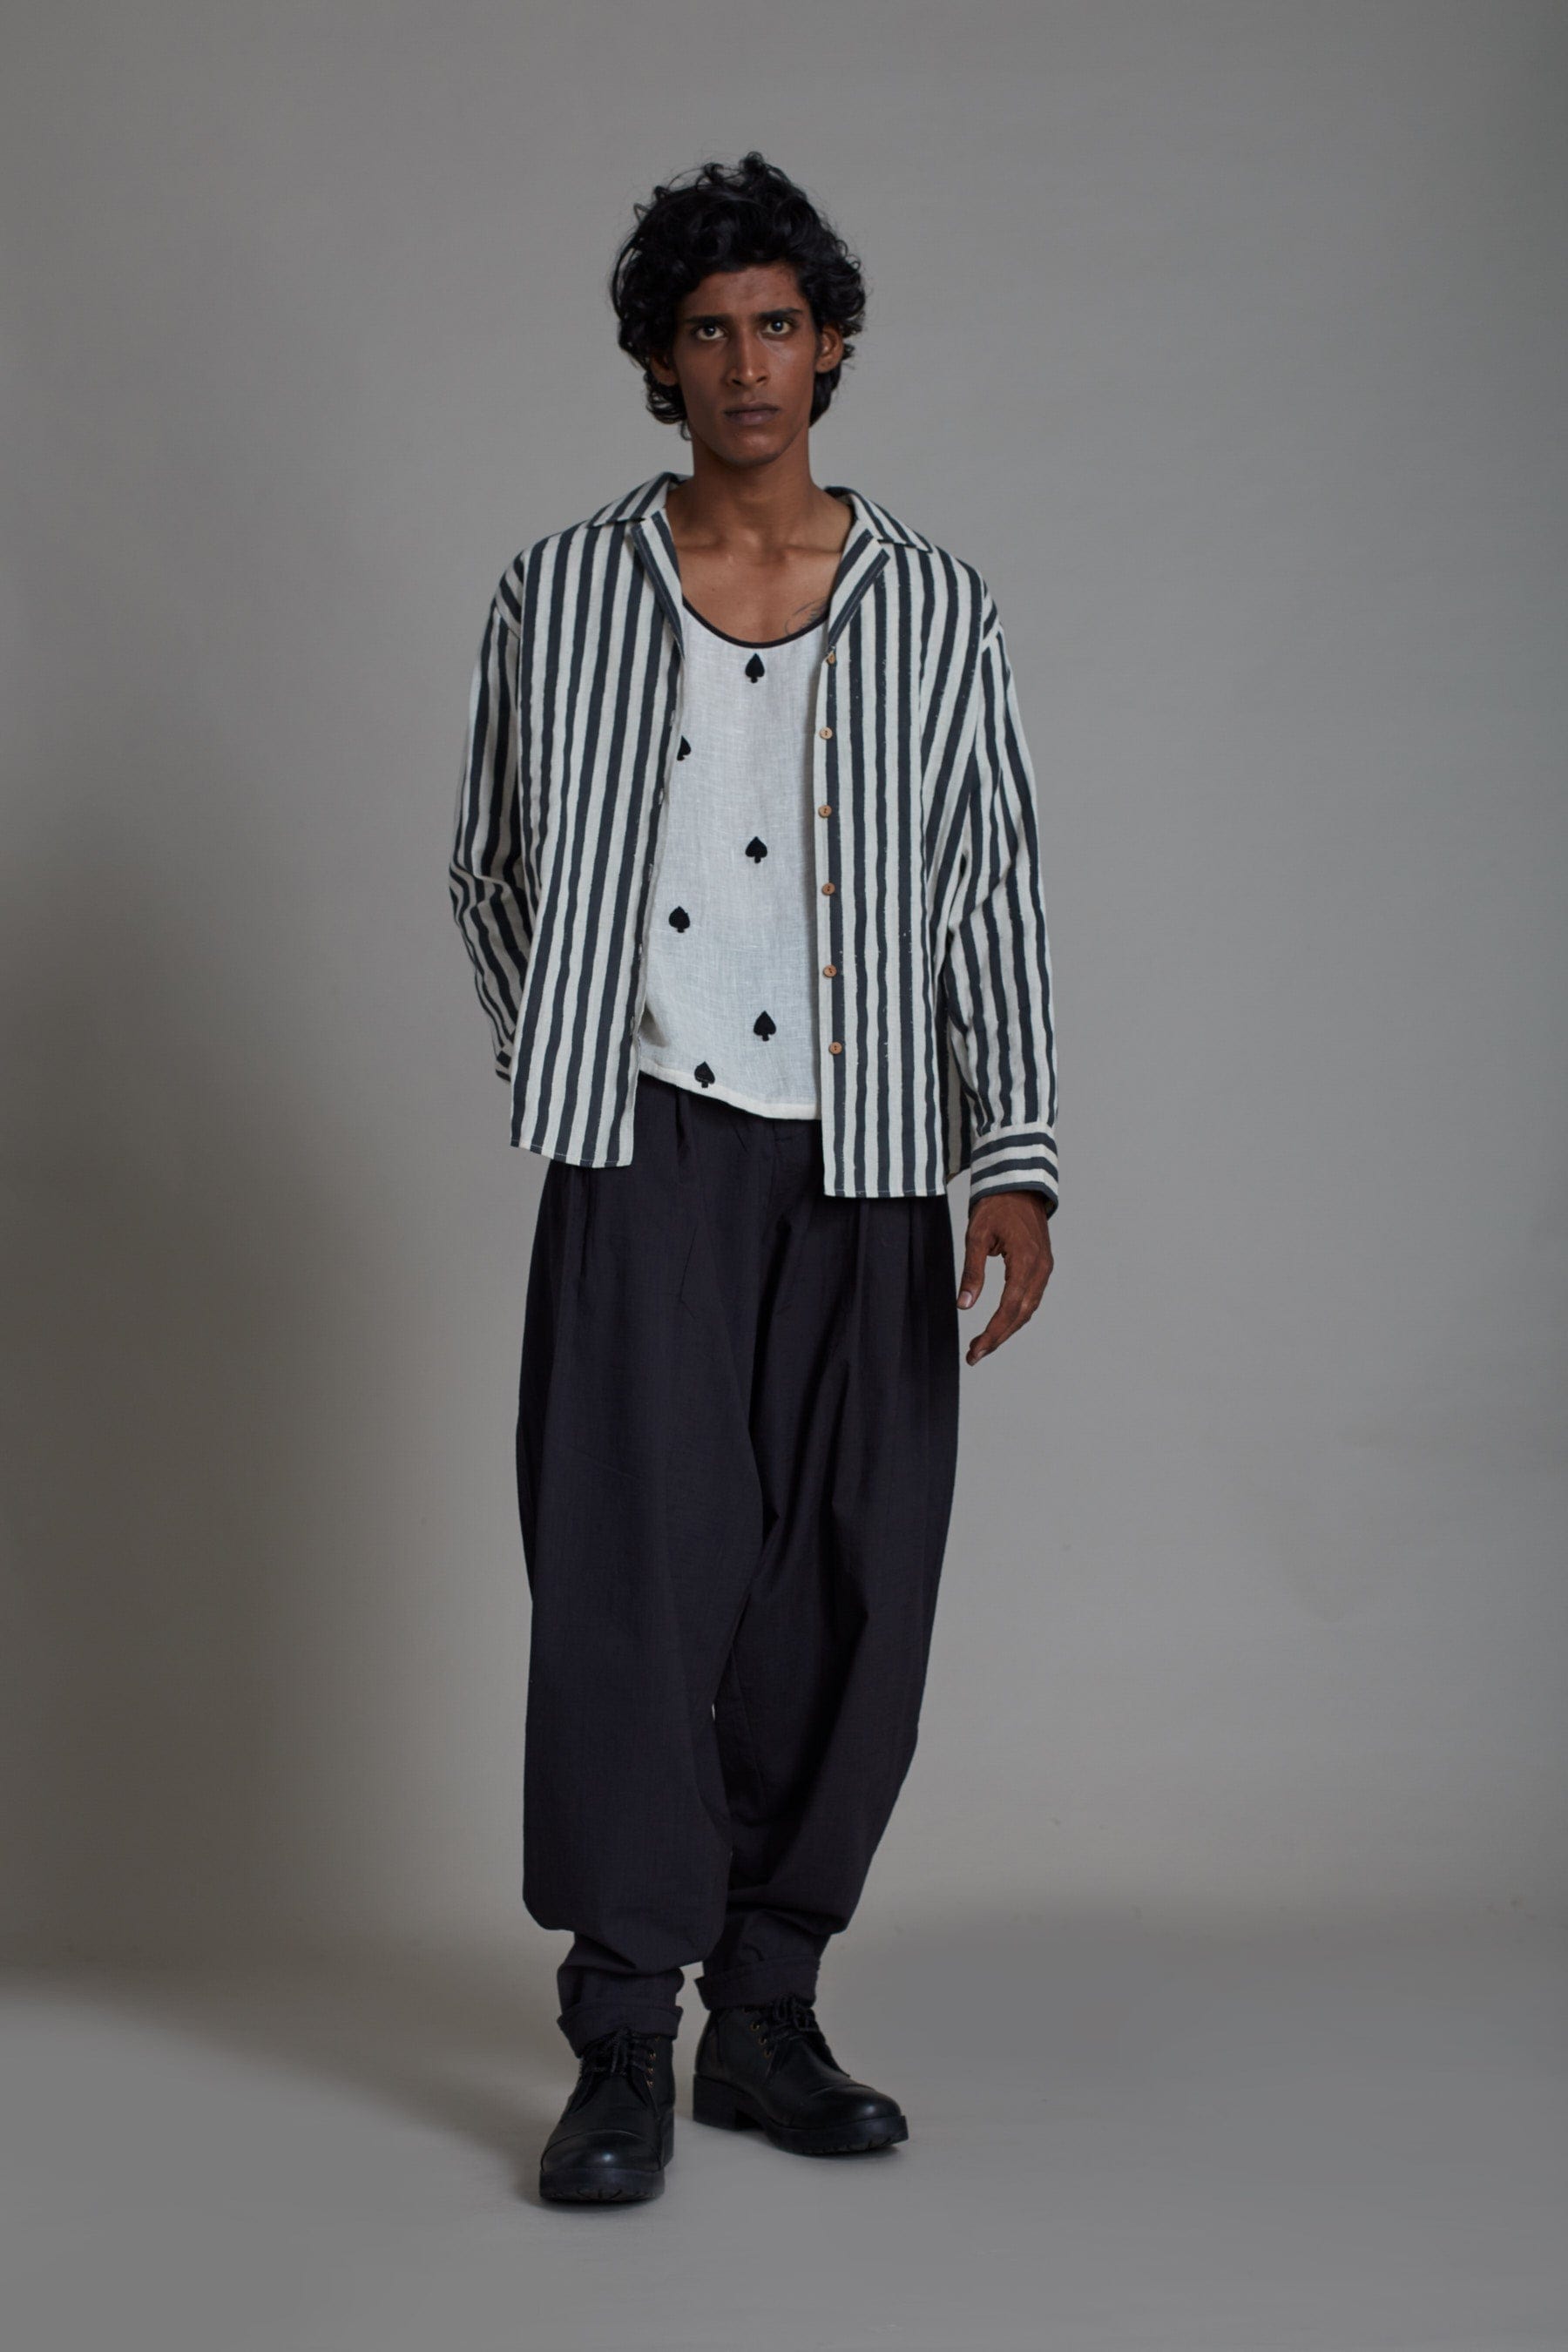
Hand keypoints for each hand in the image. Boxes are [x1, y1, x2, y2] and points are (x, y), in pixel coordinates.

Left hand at [956, 1191, 1053, 1363]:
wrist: (1019, 1185)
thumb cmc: (995, 1207)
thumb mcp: (976, 1236)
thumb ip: (972, 1272)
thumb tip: (964, 1306)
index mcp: (1026, 1261)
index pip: (1009, 1308)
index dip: (992, 1333)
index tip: (975, 1352)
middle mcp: (1041, 1268)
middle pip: (1021, 1315)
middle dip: (998, 1338)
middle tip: (975, 1355)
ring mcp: (1045, 1268)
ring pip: (1028, 1309)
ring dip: (1007, 1329)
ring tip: (983, 1345)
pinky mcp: (1043, 1265)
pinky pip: (1031, 1297)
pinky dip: (1016, 1314)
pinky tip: (1000, 1324)